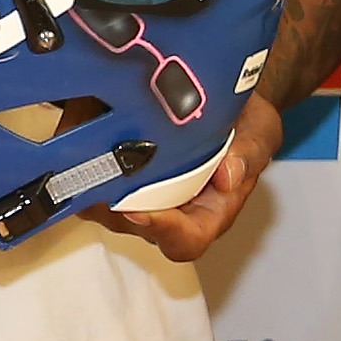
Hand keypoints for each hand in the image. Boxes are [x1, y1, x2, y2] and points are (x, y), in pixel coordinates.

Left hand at [98, 95, 280, 263]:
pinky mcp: (112, 174)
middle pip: (132, 224)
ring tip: (88, 133)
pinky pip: (87, 175)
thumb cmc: (244, 126)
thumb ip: (250, 153)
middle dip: (112, 198)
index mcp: (208, 213)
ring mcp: (137, 196)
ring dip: (90, 173)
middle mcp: (168, 212)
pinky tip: (82, 118)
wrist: (222, 100)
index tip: (140, 211)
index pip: (184, 240)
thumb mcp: (260, 132)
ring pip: (100, 202)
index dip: (162, 231)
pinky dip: (80, 151)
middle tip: (99, 164)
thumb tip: (228, 177)